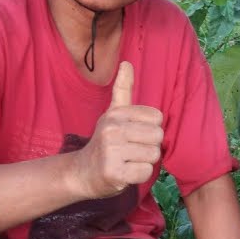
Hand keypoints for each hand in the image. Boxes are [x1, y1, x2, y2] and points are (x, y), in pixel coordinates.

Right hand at [72, 61, 162, 197]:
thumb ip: (123, 89)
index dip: (150, 129)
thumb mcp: (112, 113)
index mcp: (116, 113)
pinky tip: (125, 173)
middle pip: (157, 136)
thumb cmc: (105, 141)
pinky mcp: (113, 172)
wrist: (82, 172)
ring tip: (127, 161)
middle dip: (149, 146)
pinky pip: (145, 172)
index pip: (157, 117)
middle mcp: (112, 129)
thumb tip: (127, 63)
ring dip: (144, 162)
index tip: (134, 135)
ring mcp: (111, 151)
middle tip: (131, 151)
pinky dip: (139, 175)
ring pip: (153, 155)